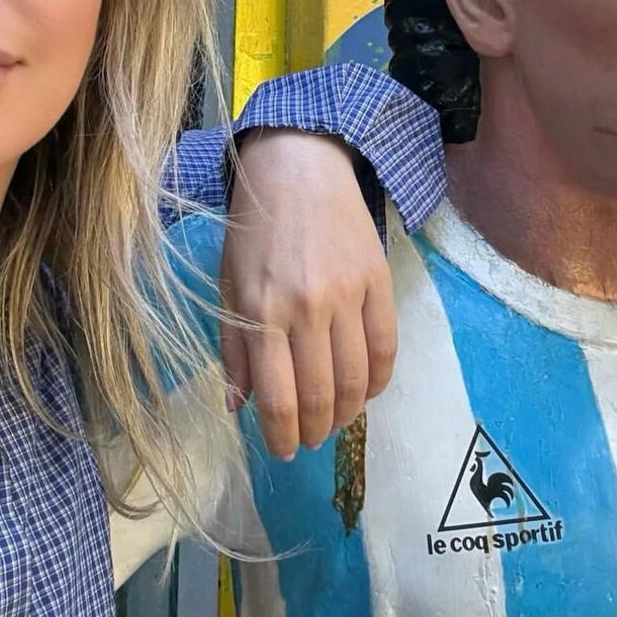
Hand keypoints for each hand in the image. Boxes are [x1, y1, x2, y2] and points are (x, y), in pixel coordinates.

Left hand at [219, 129, 396, 458]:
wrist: (298, 167)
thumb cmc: (253, 229)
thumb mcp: (229, 285)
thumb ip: (234, 348)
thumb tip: (239, 407)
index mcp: (262, 311)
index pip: (278, 397)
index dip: (282, 436)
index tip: (284, 450)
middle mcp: (307, 307)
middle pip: (322, 396)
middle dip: (315, 431)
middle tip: (309, 440)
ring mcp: (348, 294)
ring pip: (358, 379)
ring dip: (348, 413)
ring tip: (336, 420)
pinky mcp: (379, 280)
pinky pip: (387, 347)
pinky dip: (378, 380)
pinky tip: (366, 390)